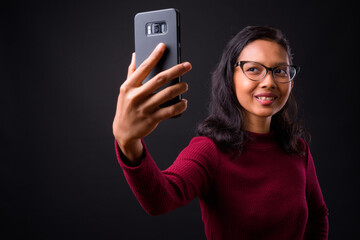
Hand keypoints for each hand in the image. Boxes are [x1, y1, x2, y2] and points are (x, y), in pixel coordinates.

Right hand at [113, 43, 191, 161]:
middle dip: (176, 70)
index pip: (143, 68)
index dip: (154, 56)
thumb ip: (132, 72)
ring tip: (185, 84)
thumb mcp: (125, 90)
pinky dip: (180, 105)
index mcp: (129, 87)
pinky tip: (184, 102)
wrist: (123, 131)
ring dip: (180, 87)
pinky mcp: (152, 119)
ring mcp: (145, 108)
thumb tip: (136, 54)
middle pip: (160, 79)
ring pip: (167, 94)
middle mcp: (136, 96)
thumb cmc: (126, 107)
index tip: (163, 46)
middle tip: (187, 65)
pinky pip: (171, 110)